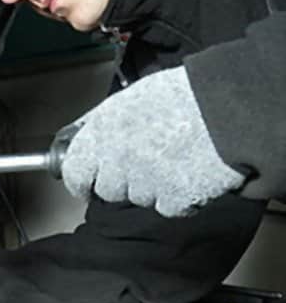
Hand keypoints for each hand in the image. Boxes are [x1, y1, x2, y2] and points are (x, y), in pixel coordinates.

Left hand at [61, 66, 244, 216]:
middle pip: (109, 191)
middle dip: (124, 182)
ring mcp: (145, 183)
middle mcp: (118, 160)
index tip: (88, 182)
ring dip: (153, 188)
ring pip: (139, 199)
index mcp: (102, 133)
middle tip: (145, 163)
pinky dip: (180, 197)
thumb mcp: (130, 98)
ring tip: (174, 159)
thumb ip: (102, 123)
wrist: (227, 107)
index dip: (82, 180)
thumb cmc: (183, 95)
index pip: (75, 172)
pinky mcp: (173, 199)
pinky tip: (191, 172)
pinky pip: (169, 207)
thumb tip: (81, 134)